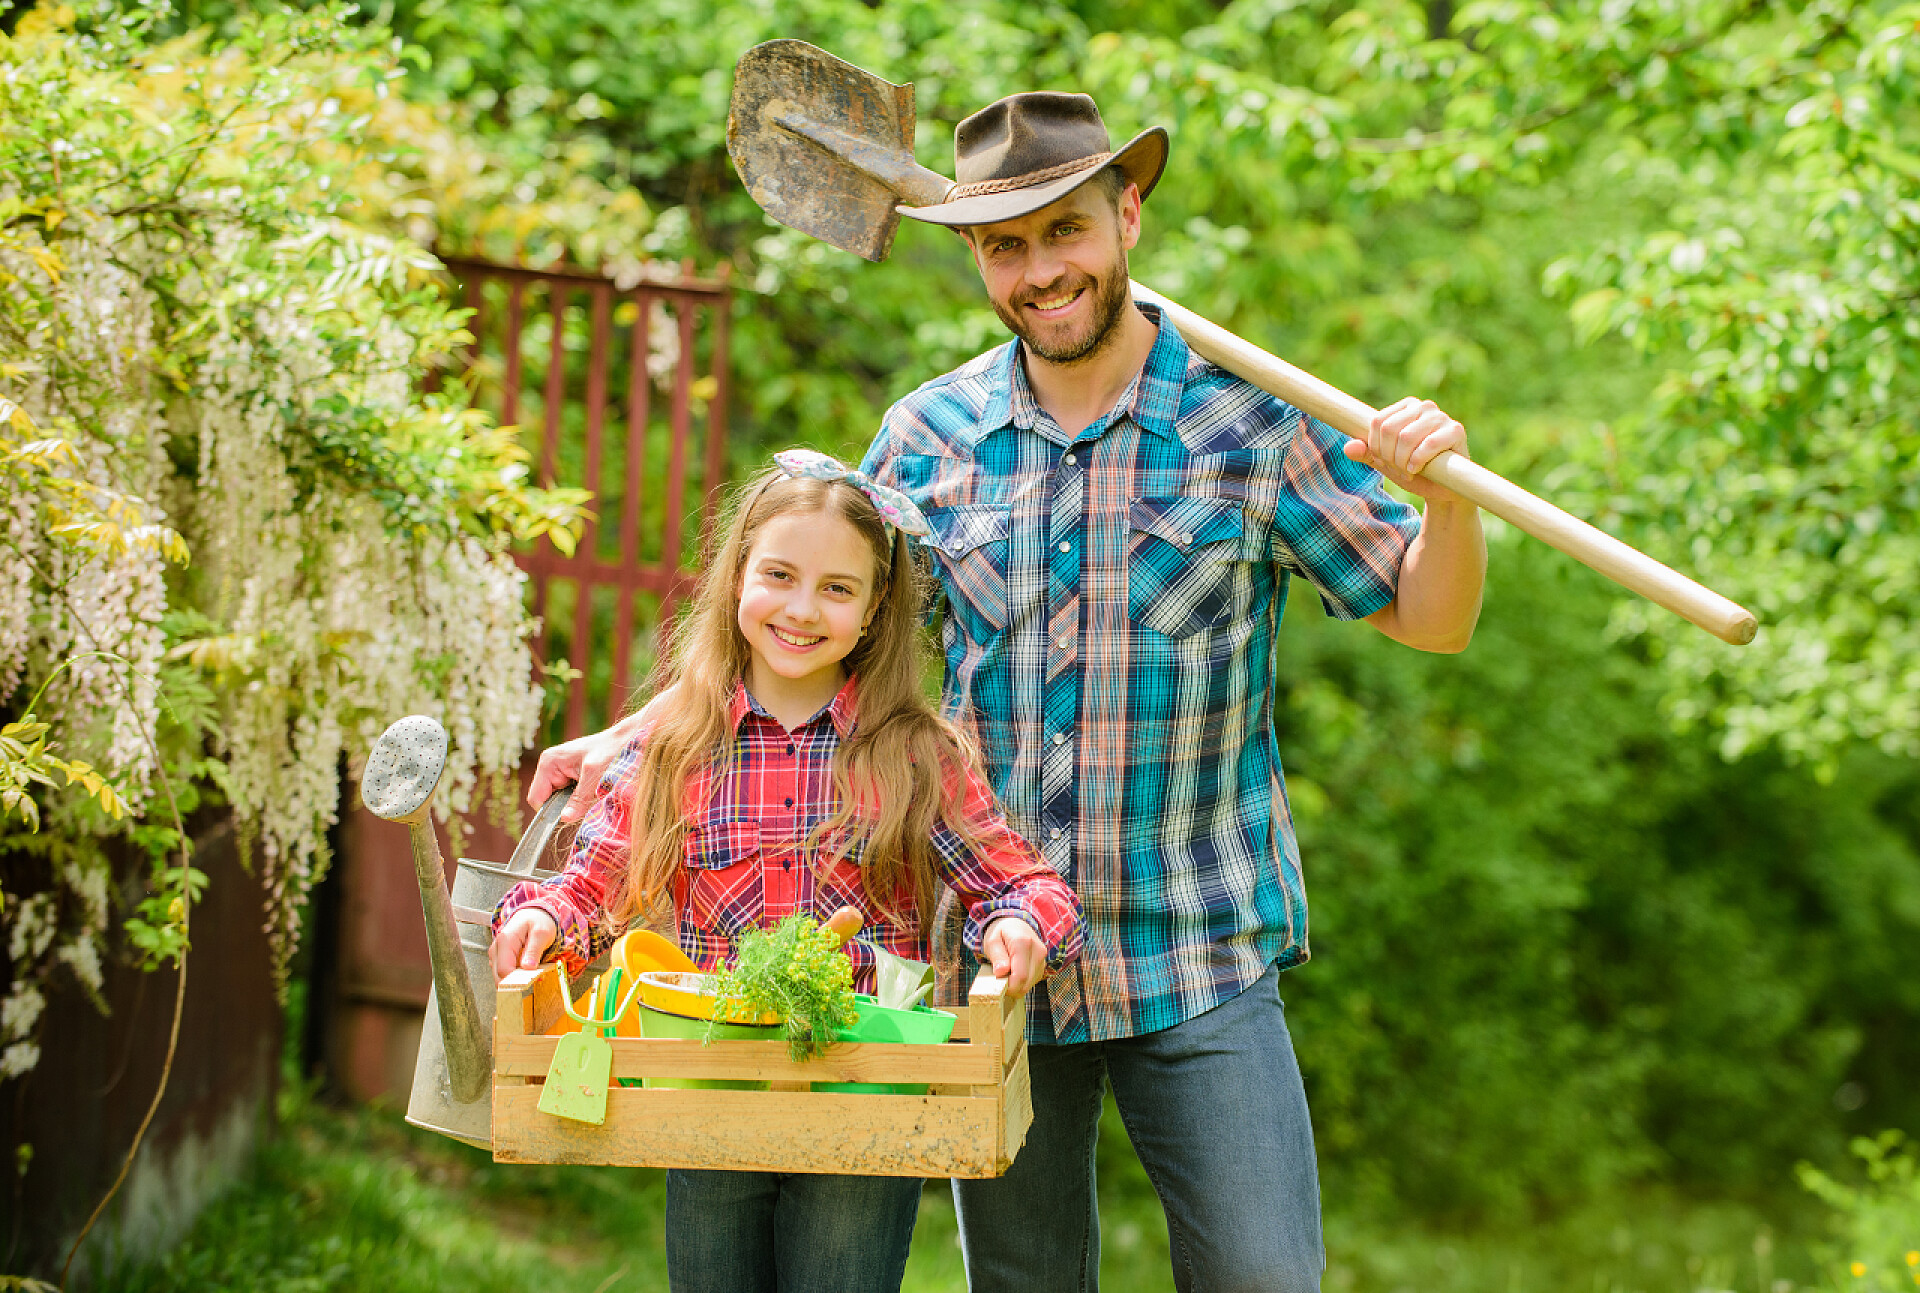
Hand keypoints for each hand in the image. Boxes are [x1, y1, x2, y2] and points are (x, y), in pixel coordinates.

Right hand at [490, 907, 557, 980]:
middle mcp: (496, 948)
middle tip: (536, 975)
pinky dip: (518, 974)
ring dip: (518, 978)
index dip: (516, 980)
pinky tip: (528, 967)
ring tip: (534, 967)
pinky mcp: (499, 959)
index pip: (504, 970)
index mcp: (505, 940)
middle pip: (500, 976)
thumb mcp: (542, 933)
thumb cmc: (538, 921)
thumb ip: (534, 950)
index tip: (532, 980)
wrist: (533, 914)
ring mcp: (496, 955)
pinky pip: (506, 973)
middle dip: (517, 980)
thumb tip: (528, 968)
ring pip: (502, 977)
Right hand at [528, 691, 670, 821]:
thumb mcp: (595, 776)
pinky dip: (582, 800)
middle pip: (547, 802)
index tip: (570, 816)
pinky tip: (595, 791)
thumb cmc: (611, 751)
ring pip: (560, 801)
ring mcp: (561, 772)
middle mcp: (550, 767)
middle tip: (587, 802)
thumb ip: (579, 798)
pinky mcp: (572, 777)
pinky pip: (570, 797)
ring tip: (593, 794)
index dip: (549, 812)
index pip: (536, 799)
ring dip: (576, 804)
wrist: (628, 740)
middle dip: (565, 807)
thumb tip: (564, 819)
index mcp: (548, 763)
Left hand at [981, 917, 1047, 997]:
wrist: (1016, 924)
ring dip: (1017, 985)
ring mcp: (1042, 958)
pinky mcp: (1043, 964)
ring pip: (1030, 984)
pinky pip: (1032, 981)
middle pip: (1026, 983)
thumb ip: (997, 956)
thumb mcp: (992, 941)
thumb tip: (1001, 972)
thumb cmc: (1001, 932)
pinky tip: (1014, 972)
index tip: (996, 985)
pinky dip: (1022, 982)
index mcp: (1023, 943)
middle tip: (999, 980)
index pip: (1019, 976)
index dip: (1008, 987)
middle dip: (1011, 988)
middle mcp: (1037, 951)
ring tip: (1006, 973)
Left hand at [1342, 397, 1468, 504]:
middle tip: (1398, 469)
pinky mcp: (1456, 430)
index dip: (1376, 447)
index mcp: (1405, 407)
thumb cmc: (1413, 471)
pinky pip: (1428, 444)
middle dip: (1389, 456)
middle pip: (1389, 429)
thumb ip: (1366, 453)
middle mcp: (1423, 407)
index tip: (1386, 461)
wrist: (1442, 489)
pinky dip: (1418, 462)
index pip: (1377, 422)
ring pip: (1406, 437)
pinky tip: (1418, 470)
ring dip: (1402, 461)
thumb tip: (1348, 448)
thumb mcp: (1385, 462)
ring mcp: (1441, 417)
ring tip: (1408, 471)